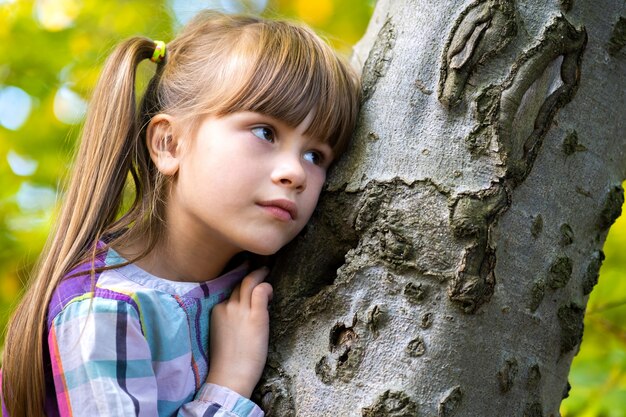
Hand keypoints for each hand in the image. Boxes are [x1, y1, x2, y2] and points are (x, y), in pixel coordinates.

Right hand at [206, 267, 272, 397]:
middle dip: (250, 274)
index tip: (248, 284)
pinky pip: (261, 290)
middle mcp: (226, 306)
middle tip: (260, 270)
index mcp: (217, 310)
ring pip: (249, 282)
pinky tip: (271, 293)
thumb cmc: (227, 361)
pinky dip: (267, 287)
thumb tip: (246, 312)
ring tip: (267, 272)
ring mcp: (241, 310)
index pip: (230, 291)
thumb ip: (230, 319)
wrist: (229, 377)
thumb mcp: (222, 333)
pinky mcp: (256, 316)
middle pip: (239, 283)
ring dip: (260, 275)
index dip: (241, 287)